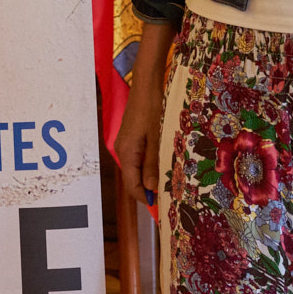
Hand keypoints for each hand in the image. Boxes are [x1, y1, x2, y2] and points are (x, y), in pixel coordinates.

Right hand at [112, 79, 164, 208]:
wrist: (147, 84)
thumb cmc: (153, 108)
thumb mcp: (157, 138)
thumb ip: (153, 164)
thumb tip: (152, 189)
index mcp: (126, 152)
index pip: (132, 185)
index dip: (146, 199)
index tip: (162, 209)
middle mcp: (122, 150)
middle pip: (133, 179)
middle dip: (149, 190)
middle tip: (170, 199)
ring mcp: (126, 143)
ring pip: (137, 168)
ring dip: (151, 178)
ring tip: (170, 184)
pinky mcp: (132, 136)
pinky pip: (139, 158)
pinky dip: (149, 166)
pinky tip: (164, 165)